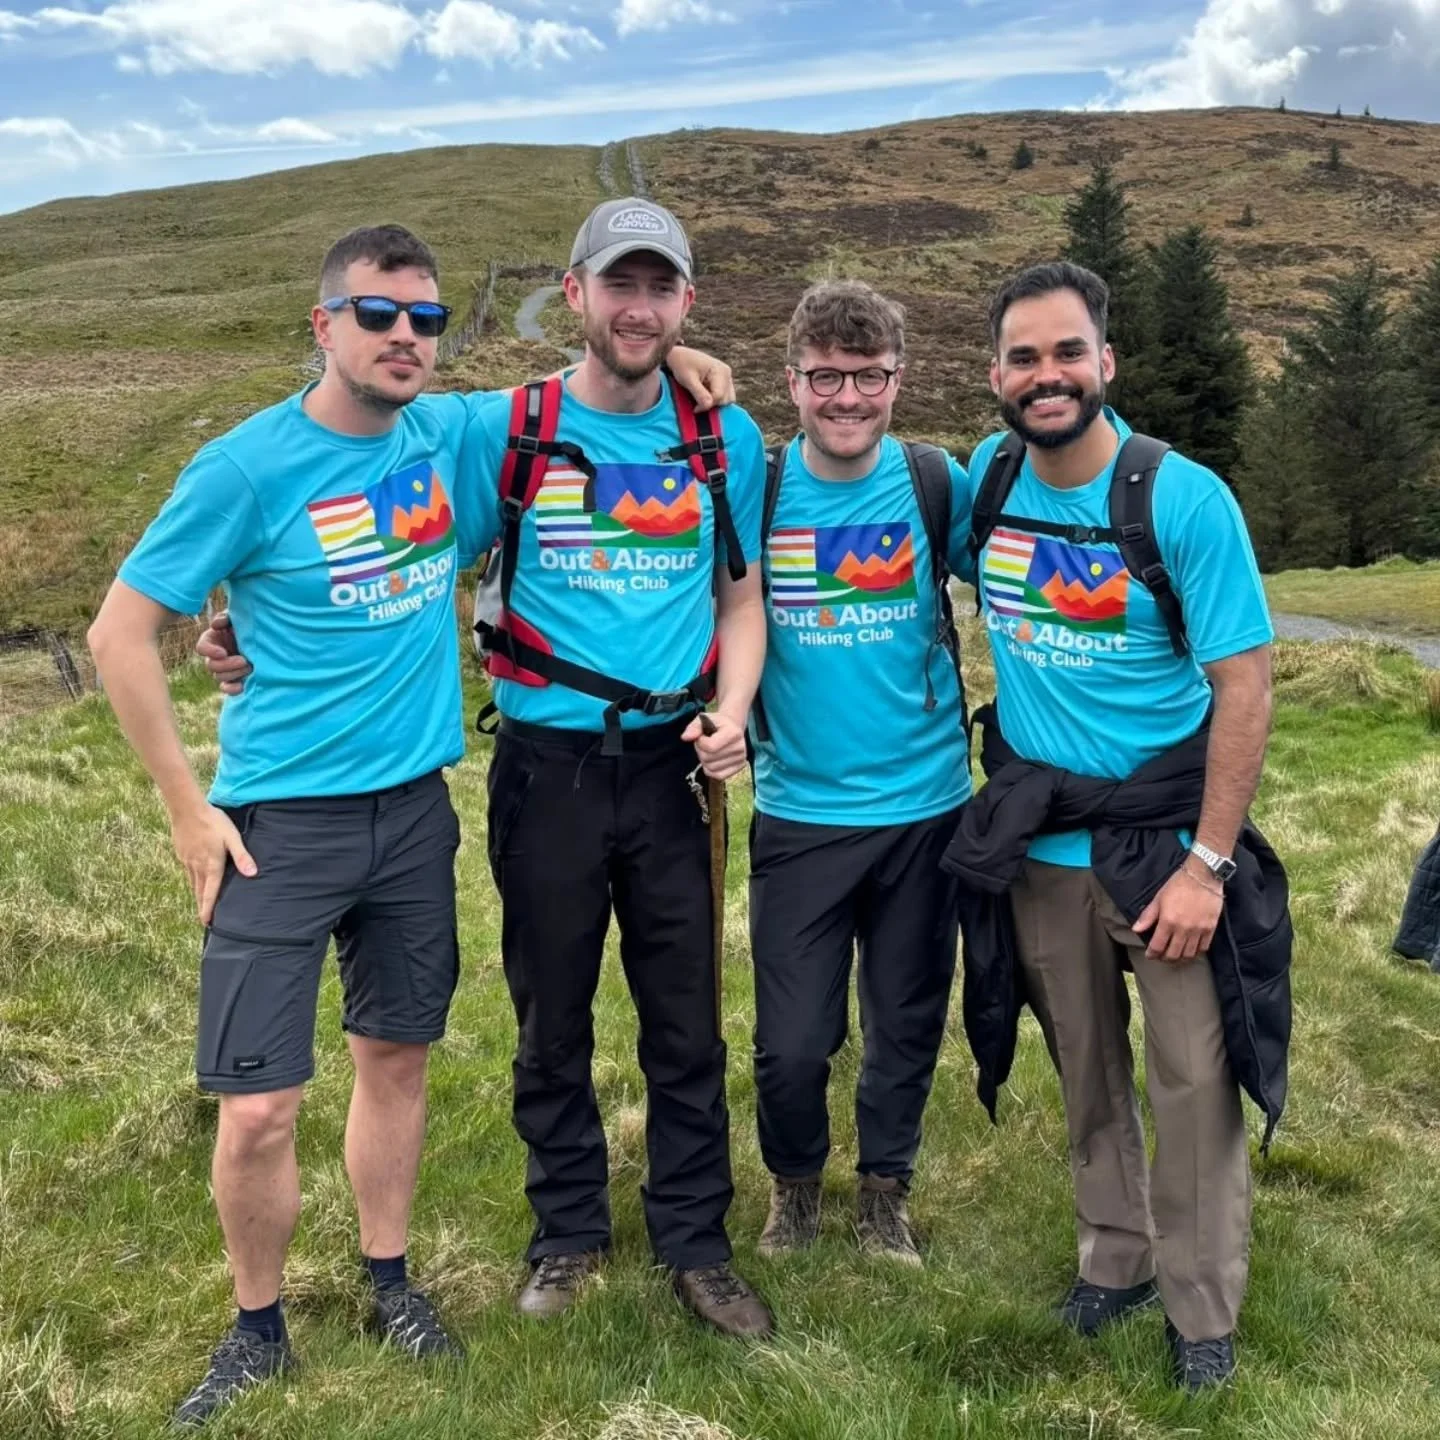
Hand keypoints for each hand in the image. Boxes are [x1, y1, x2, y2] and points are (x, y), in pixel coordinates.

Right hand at [170, 803, 256, 925]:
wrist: (187, 809)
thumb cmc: (213, 822)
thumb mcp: (233, 838)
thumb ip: (242, 856)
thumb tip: (252, 874)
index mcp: (212, 865)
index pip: (210, 892)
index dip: (209, 908)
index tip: (207, 922)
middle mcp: (197, 866)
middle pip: (199, 891)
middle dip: (202, 907)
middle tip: (203, 920)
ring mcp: (187, 860)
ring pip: (193, 883)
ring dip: (197, 895)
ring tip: (200, 904)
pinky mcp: (182, 853)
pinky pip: (187, 872)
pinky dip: (192, 881)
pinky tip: (194, 880)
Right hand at [196, 610, 251, 694]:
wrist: (266, 636)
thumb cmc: (248, 624)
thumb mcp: (238, 617)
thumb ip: (226, 618)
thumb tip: (215, 625)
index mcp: (212, 640)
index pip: (201, 648)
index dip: (209, 651)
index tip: (222, 652)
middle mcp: (215, 656)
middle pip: (211, 666)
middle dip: (227, 665)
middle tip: (244, 661)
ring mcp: (224, 668)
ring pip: (219, 677)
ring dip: (234, 674)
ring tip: (250, 667)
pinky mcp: (233, 678)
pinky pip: (227, 687)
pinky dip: (232, 689)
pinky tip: (242, 687)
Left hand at [668, 346, 734, 410]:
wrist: (680, 356)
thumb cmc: (682, 365)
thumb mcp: (688, 380)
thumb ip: (699, 393)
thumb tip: (708, 406)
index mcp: (720, 371)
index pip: (719, 396)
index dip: (707, 405)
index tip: (694, 408)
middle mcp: (727, 374)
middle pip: (725, 400)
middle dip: (711, 404)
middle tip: (696, 402)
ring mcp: (727, 378)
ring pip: (727, 400)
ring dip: (714, 403)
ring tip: (700, 397)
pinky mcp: (725, 382)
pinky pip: (724, 397)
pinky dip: (715, 400)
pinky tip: (704, 395)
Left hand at [682, 710, 746, 780]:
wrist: (732, 728)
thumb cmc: (716, 724)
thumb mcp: (704, 719)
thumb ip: (694, 727)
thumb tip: (685, 737)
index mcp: (733, 733)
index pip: (710, 746)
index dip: (700, 742)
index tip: (702, 736)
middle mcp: (740, 747)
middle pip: (709, 758)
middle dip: (701, 751)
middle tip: (704, 743)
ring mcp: (741, 759)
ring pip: (712, 768)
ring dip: (704, 760)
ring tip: (709, 750)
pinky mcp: (739, 768)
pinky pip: (718, 775)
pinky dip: (710, 769)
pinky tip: (712, 760)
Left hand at [1132, 863, 1222, 963]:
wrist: (1202, 876)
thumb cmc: (1178, 885)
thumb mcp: (1158, 898)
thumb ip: (1148, 916)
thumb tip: (1136, 929)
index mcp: (1168, 921)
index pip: (1157, 946)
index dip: (1152, 954)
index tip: (1150, 955)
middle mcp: (1183, 929)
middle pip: (1173, 954)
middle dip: (1165, 958)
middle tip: (1161, 956)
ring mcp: (1198, 930)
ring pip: (1189, 954)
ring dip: (1180, 957)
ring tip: (1175, 954)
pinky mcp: (1210, 928)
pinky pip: (1203, 947)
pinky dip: (1196, 951)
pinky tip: (1190, 948)